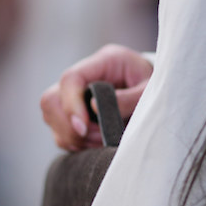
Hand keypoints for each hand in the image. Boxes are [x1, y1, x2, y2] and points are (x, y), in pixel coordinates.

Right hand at [39, 43, 153, 150]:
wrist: (155, 87)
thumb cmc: (154, 85)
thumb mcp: (150, 89)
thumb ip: (128, 98)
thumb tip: (96, 108)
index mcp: (103, 61)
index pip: (70, 78)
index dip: (71, 104)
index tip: (83, 128)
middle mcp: (84, 75)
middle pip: (51, 99)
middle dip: (69, 126)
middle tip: (97, 137)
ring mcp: (74, 94)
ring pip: (50, 117)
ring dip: (72, 137)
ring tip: (101, 141)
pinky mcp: (72, 113)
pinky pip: (59, 132)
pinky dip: (73, 143)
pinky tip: (95, 143)